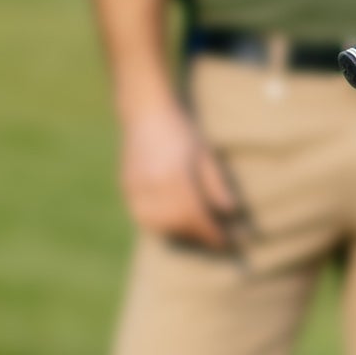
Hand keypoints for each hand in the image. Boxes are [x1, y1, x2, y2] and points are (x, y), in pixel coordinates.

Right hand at [121, 101, 241, 245]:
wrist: (146, 112)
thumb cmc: (182, 131)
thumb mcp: (205, 155)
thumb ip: (216, 185)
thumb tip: (229, 212)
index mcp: (176, 178)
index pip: (196, 217)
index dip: (212, 233)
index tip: (226, 242)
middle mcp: (154, 186)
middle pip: (177, 224)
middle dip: (197, 235)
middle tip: (212, 238)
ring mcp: (137, 188)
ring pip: (157, 225)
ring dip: (177, 233)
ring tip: (193, 232)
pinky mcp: (126, 187)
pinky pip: (142, 216)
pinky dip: (158, 224)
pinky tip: (171, 222)